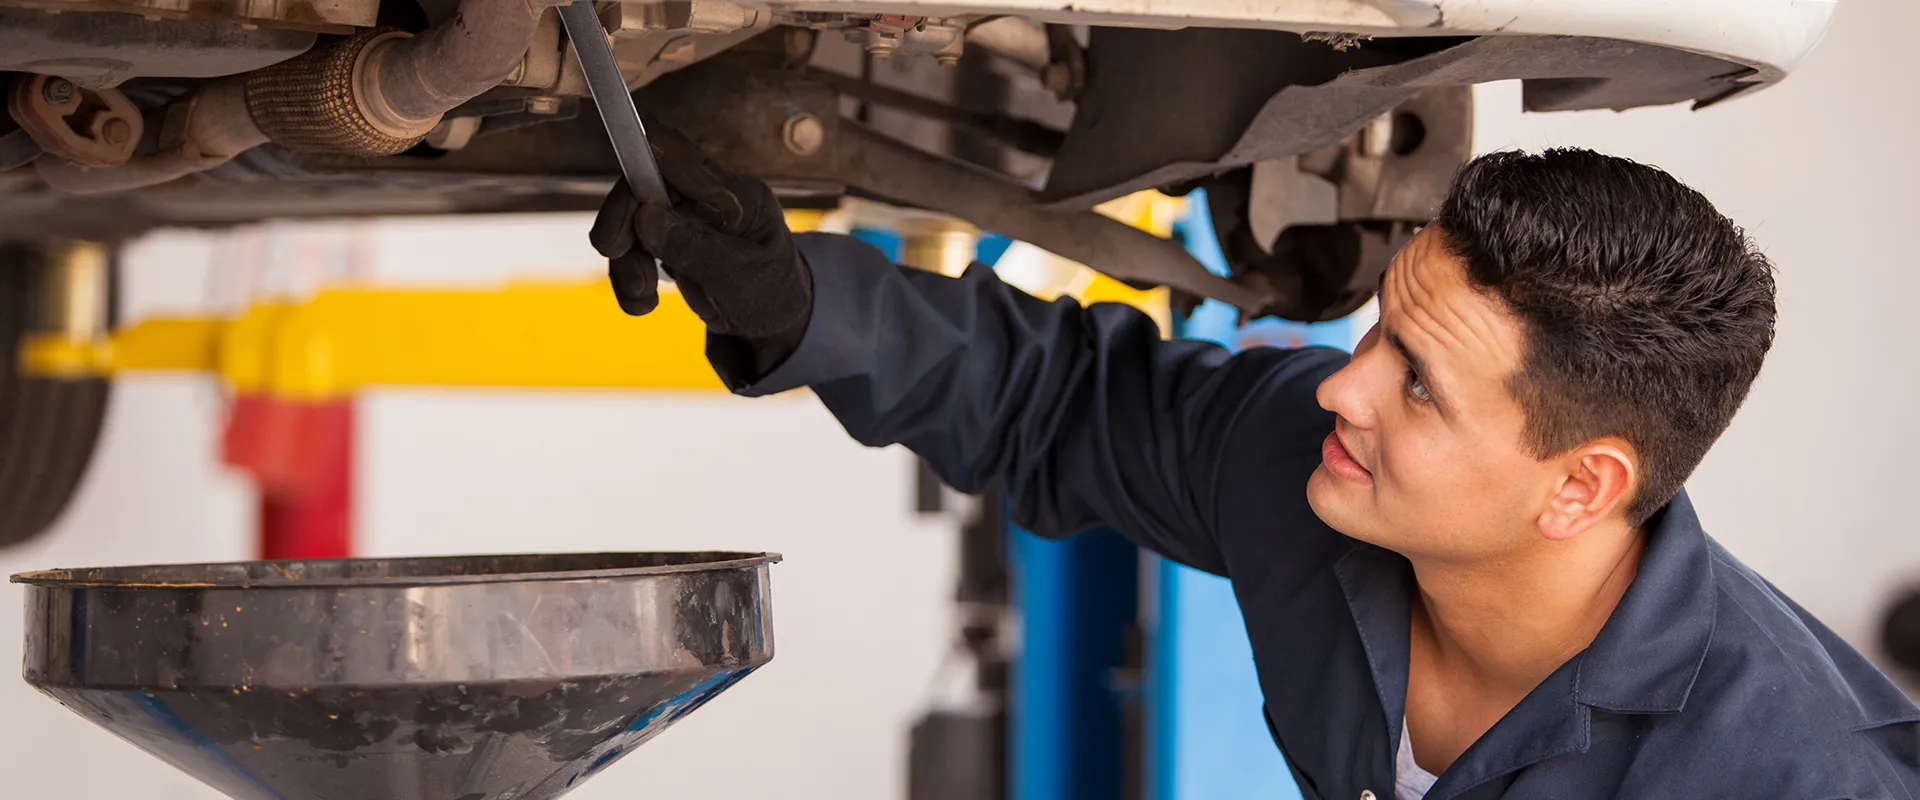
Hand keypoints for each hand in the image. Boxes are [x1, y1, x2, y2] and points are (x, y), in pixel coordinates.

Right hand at [588, 125, 810, 339]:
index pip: (681, 157)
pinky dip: (634, 283)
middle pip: (645, 191)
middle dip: (627, 231)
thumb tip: (644, 215)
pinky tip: (646, 305)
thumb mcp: (740, 277)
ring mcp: (688, 218)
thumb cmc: (773, 295)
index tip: (620, 188)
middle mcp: (709, 198)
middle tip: (629, 272)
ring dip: (630, 266)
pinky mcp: (673, 241)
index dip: (640, 157)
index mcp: (738, 194)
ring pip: (634, 225)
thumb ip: (695, 247)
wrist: (778, 323)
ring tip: (644, 303)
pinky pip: (636, 252)